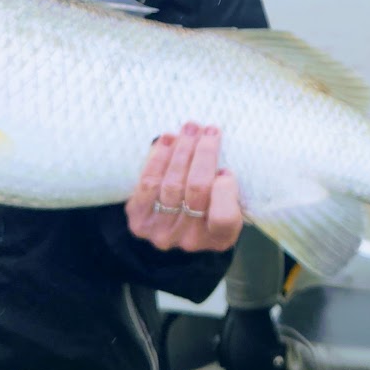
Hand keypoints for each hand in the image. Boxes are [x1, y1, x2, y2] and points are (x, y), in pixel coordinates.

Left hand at [126, 122, 241, 251]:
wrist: (172, 228)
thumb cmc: (209, 208)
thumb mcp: (230, 203)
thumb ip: (227, 186)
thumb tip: (211, 148)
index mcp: (221, 237)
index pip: (224, 217)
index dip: (225, 190)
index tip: (225, 169)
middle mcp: (191, 240)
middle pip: (197, 189)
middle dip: (204, 153)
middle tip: (208, 130)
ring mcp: (162, 233)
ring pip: (172, 183)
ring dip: (182, 149)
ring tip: (190, 128)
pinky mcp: (139, 221)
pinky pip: (149, 183)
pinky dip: (159, 157)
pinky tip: (168, 140)